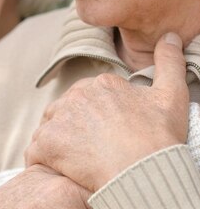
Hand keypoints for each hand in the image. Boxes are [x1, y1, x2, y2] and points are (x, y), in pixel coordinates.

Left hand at [25, 33, 188, 190]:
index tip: (106, 137)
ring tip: (74, 163)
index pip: (89, 98)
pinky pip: (35, 151)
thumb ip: (169, 63)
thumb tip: (170, 35)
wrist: (145, 173)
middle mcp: (78, 95)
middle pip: (67, 112)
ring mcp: (61, 118)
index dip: (96, 120)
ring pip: (49, 129)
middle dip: (74, 130)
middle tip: (90, 153)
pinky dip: (42, 162)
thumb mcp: (172, 95)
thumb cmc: (160, 139)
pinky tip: (57, 172)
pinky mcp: (48, 142)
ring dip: (57, 144)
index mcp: (103, 84)